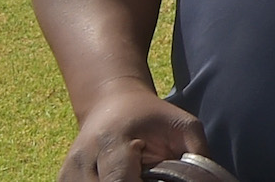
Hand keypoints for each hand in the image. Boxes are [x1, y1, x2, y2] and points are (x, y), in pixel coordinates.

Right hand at [57, 78, 205, 181]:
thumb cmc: (152, 116)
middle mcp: (83, 157)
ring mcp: (68, 170)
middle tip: (146, 177)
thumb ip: (197, 152)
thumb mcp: (183, 125)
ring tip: (135, 175)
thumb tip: (211, 179)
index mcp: (112, 141)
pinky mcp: (63, 178)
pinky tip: (116, 178)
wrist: (111, 101)